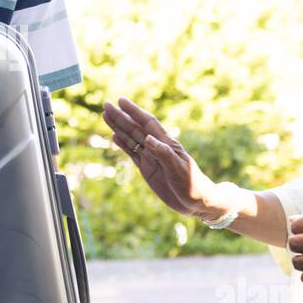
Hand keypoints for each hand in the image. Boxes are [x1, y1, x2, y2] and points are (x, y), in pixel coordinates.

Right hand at [102, 97, 212, 216]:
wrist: (196, 201)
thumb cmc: (191, 184)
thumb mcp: (178, 169)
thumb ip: (163, 153)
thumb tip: (148, 138)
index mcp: (166, 143)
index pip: (147, 123)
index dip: (134, 111)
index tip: (121, 101)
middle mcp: (156, 147)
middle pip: (135, 128)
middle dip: (121, 116)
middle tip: (106, 104)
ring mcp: (151, 158)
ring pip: (131, 139)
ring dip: (118, 127)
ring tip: (106, 116)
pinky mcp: (147, 169)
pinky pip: (132, 153)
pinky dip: (123, 144)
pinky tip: (115, 136)